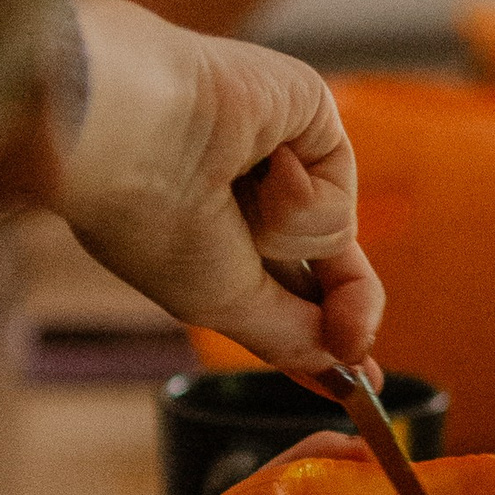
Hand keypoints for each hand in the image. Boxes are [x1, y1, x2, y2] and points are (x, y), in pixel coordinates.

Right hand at [55, 0, 380, 372]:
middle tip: (366, 372)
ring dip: (289, 240)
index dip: (322, 335)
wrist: (129, 127)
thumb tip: (348, 359)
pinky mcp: (306, 110)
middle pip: (326, 268)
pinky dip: (304, 200)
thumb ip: (290, 334)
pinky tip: (260, 164)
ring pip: (334, 237)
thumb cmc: (149, 214)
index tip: (360, 384)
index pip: (284, 291)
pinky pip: (339, 192)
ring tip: (230, 200)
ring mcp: (275, 151)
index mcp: (205, 233)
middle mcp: (242, 193)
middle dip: (347, 312)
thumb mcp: (223, 302)